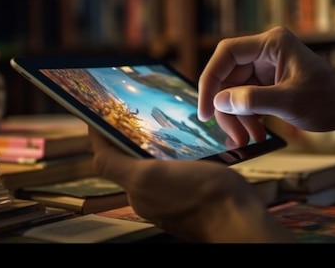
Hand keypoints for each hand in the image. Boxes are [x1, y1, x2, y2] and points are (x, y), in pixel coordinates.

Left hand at [88, 126, 294, 241]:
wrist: (240, 219)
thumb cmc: (203, 197)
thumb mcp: (149, 176)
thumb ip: (116, 165)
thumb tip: (94, 153)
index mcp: (136, 189)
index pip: (107, 157)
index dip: (101, 134)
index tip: (102, 114)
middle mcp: (149, 198)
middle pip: (128, 162)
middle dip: (130, 139)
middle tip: (138, 115)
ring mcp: (171, 200)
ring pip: (154, 167)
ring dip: (156, 149)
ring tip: (166, 129)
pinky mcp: (191, 200)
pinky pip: (176, 175)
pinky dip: (176, 161)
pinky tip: (190, 152)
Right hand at [198, 26, 334, 144]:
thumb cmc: (330, 100)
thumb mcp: (289, 102)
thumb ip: (252, 100)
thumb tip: (219, 101)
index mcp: (272, 44)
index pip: (226, 54)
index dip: (210, 80)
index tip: (206, 109)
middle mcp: (266, 52)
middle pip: (228, 76)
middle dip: (227, 108)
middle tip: (233, 135)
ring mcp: (267, 68)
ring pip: (235, 91)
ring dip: (237, 117)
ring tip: (248, 139)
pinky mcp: (269, 84)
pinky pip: (246, 98)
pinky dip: (246, 117)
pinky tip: (254, 134)